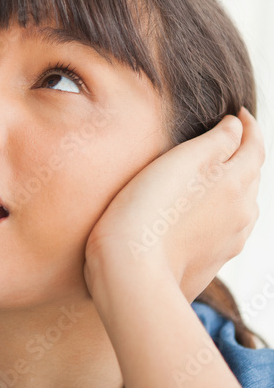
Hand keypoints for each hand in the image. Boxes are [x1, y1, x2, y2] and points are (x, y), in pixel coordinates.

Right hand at [83, 107, 264, 303]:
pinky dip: (220, 213)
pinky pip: (225, 230)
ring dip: (234, 186)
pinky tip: (201, 215)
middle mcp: (241, 213)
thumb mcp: (184, 160)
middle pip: (251, 176)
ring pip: (241, 206)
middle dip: (242, 155)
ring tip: (214, 176)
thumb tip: (237, 126)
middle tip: (228, 139)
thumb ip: (217, 139)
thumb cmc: (150, 211)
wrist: (132, 273)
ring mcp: (228, 242)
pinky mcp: (209, 263)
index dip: (248, 126)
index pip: (255, 146)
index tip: (239, 113)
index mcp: (238, 183)